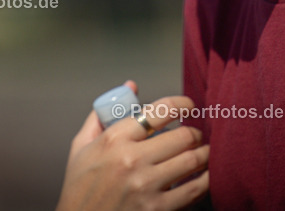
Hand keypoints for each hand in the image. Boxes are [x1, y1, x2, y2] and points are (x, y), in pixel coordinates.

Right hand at [57, 82, 209, 209]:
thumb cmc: (79, 188)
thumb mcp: (81, 147)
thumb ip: (103, 114)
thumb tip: (131, 86)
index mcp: (114, 139)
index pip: (160, 110)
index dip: (182, 104)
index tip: (189, 106)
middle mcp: (131, 160)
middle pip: (183, 136)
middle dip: (195, 133)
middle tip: (195, 135)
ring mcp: (145, 186)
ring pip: (192, 160)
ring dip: (204, 154)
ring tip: (203, 153)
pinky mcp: (156, 209)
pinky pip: (193, 190)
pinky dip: (205, 180)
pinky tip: (204, 176)